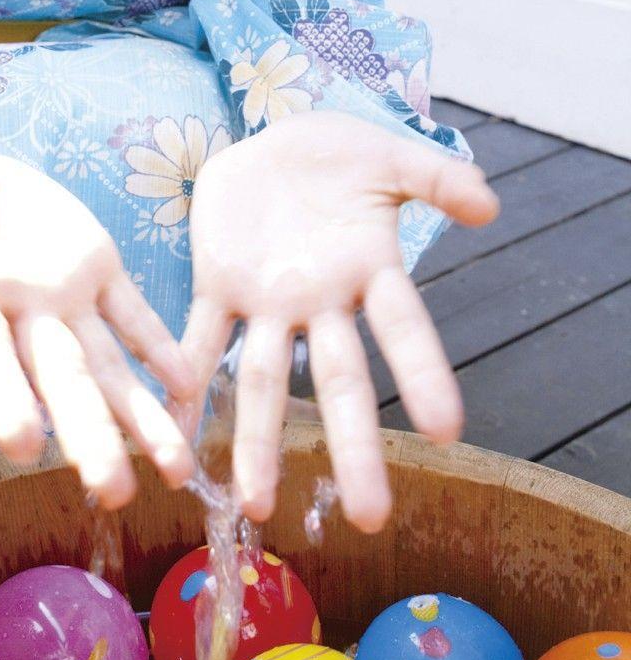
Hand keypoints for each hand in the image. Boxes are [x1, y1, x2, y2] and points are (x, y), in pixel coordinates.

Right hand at [0, 138, 198, 507]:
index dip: (1, 399)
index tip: (18, 448)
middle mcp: (23, 314)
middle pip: (58, 381)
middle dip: (87, 436)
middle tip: (112, 494)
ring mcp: (65, 297)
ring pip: (107, 366)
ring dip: (142, 417)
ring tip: (179, 471)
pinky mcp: (98, 268)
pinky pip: (134, 314)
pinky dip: (161, 347)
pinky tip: (191, 387)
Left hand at [174, 111, 499, 532]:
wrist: (274, 141)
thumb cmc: (343, 156)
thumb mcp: (391, 156)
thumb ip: (437, 178)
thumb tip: (490, 204)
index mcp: (369, 270)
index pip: (403, 330)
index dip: (424, 375)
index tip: (446, 431)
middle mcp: (320, 302)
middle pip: (341, 381)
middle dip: (352, 447)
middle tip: (371, 518)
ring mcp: (267, 302)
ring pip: (263, 380)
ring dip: (258, 441)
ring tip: (255, 507)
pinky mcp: (217, 285)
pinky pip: (198, 341)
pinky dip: (182, 383)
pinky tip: (170, 431)